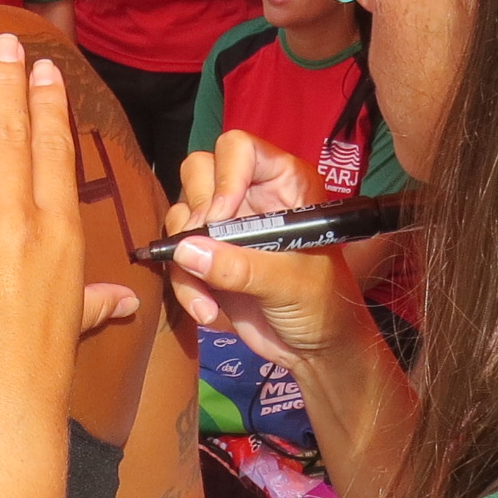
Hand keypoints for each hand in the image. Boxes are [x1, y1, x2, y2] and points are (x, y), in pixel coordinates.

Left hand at [0, 36, 136, 440]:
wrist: (3, 405)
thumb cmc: (43, 370)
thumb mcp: (79, 323)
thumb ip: (97, 300)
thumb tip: (124, 299)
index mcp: (58, 232)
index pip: (54, 151)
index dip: (47, 105)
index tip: (43, 69)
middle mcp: (15, 219)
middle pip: (10, 135)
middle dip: (5, 83)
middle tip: (1, 43)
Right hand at [167, 132, 374, 369]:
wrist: (312, 349)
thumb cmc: (321, 304)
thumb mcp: (291, 283)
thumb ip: (241, 267)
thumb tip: (186, 251)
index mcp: (283, 184)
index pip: (240, 148)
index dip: (225, 176)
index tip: (221, 218)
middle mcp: (249, 196)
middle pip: (199, 171)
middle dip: (196, 212)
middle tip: (207, 249)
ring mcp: (225, 226)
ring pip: (181, 215)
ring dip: (186, 259)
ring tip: (209, 298)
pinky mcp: (206, 257)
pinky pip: (176, 256)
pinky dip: (184, 285)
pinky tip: (207, 311)